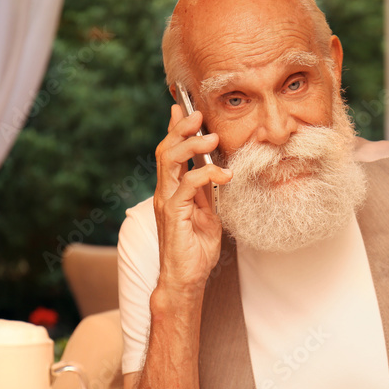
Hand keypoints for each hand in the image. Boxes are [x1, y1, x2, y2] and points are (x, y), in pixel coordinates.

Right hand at [153, 104, 231, 289]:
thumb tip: (215, 170)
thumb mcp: (207, 214)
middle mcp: (164, 192)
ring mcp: (166, 202)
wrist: (187, 279)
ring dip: (191, 145)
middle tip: (199, 114)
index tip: (186, 108)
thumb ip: (207, 192)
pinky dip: (205, 175)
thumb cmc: (196, 250)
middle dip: (181, 128)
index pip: (170, 152)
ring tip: (212, 138)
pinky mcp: (173, 215)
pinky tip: (224, 175)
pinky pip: (185, 186)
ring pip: (169, 161)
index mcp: (172, 190)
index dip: (176, 128)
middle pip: (166, 150)